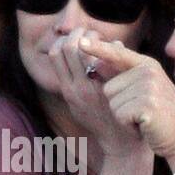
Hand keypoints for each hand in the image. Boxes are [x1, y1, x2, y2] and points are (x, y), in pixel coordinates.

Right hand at [49, 30, 146, 157]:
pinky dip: (115, 47)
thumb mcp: (77, 104)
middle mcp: (77, 87)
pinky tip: (119, 50)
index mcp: (66, 89)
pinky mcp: (114, 85)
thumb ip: (71, 83)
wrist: (119, 141)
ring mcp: (95, 86)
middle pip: (70, 46)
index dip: (64, 39)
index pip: (55, 53)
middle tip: (91, 35)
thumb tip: (66, 58)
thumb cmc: (98, 119)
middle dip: (80, 33)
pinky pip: (112, 56)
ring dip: (96, 37)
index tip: (75, 40)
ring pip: (89, 48)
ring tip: (103, 41)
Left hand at [79, 38, 174, 159]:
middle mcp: (148, 72)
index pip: (118, 54)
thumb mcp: (146, 90)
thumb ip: (125, 76)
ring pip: (113, 103)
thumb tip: (97, 63)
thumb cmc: (161, 115)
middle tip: (140, 111)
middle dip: (119, 104)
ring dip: (124, 116)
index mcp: (147, 65)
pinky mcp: (147, 105)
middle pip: (108, 88)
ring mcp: (149, 88)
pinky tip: (144, 125)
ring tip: (143, 117)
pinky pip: (120, 115)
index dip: (99, 48)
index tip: (82, 42)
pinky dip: (129, 125)